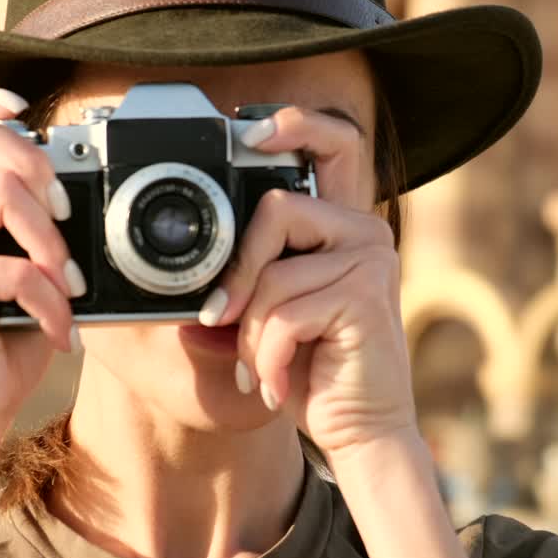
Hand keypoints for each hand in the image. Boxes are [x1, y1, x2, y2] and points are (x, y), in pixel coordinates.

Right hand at [0, 81, 82, 447]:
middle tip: (62, 207)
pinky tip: (61, 330)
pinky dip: (51, 301)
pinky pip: (13, 270)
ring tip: (67, 280)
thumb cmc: (0, 335)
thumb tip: (83, 189)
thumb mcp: (23, 265)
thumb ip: (35, 221)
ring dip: (50, 237)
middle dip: (34, 158)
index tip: (25, 114)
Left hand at [208, 106, 415, 455]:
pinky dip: (264, 357)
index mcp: (343, 226)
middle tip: (224, 320)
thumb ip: (247, 282)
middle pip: (277, 210)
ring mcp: (371, 261)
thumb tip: (186, 279)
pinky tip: (273, 384)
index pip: (334, 145)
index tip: (249, 131)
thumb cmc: (312, 372)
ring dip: (249, 334)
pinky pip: (284, 315)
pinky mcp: (366, 298)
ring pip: (272, 275)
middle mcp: (366, 232)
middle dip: (237, 274)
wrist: (360, 433)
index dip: (296, 124)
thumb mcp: (268, 318)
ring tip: (258, 366)